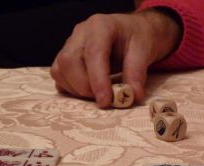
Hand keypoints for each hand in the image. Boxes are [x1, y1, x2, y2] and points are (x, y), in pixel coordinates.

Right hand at [50, 9, 181, 107]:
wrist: (131, 32)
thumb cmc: (137, 38)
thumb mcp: (144, 51)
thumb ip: (136, 72)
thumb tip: (133, 95)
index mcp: (100, 26)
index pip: (93, 53)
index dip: (97, 80)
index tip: (105, 101)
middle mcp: (80, 33)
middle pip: (69, 61)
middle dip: (84, 87)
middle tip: (105, 99)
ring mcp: (70, 44)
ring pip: (60, 70)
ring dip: (76, 89)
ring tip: (98, 94)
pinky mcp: (65, 57)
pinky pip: (59, 75)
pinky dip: (70, 88)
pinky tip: (88, 90)